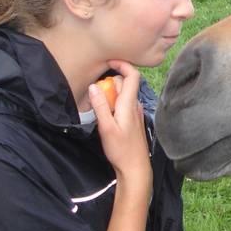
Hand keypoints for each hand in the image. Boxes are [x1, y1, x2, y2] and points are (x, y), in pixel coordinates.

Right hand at [89, 61, 151, 196]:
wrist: (135, 168)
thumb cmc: (121, 149)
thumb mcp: (106, 128)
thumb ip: (100, 106)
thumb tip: (94, 86)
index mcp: (130, 104)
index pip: (133, 75)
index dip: (123, 64)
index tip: (109, 61)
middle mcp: (136, 105)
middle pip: (125, 83)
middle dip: (111, 80)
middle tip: (96, 89)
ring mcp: (136, 113)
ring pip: (124, 94)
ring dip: (111, 92)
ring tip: (98, 102)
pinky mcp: (134, 120)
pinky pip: (124, 104)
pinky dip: (114, 102)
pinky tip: (105, 113)